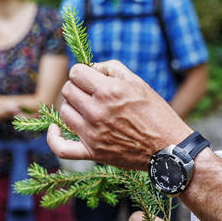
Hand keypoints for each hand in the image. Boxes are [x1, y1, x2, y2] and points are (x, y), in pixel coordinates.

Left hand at [52, 61, 189, 167]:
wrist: (168, 148)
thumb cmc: (156, 113)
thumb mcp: (138, 82)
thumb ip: (112, 68)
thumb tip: (92, 67)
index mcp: (108, 91)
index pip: (75, 73)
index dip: (83, 73)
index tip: (92, 78)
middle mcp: (97, 111)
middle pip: (68, 90)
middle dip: (78, 88)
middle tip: (92, 93)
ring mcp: (92, 133)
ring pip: (64, 112)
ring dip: (72, 107)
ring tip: (87, 109)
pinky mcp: (92, 152)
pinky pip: (61, 148)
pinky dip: (53, 138)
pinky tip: (54, 130)